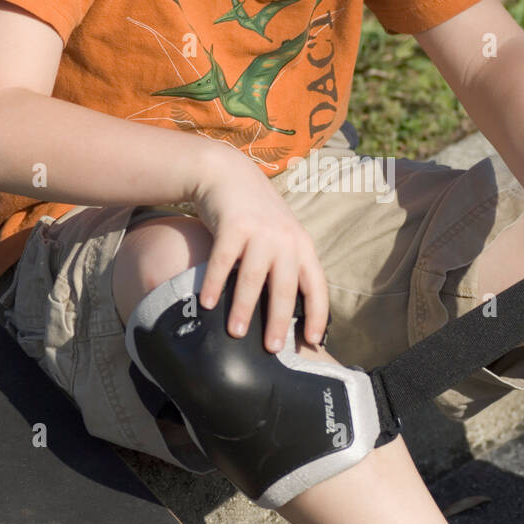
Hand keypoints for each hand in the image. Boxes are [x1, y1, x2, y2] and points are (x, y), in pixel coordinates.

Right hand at [187, 143, 328, 352]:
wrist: (230, 174)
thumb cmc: (257, 216)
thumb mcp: (283, 237)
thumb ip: (287, 267)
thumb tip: (285, 315)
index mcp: (303, 247)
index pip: (317, 286)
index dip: (318, 315)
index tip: (312, 341)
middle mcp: (286, 240)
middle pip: (284, 287)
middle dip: (278, 320)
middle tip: (271, 348)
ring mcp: (260, 232)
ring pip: (252, 277)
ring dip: (243, 307)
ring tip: (235, 333)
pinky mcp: (233, 225)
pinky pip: (223, 261)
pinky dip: (214, 283)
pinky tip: (206, 303)